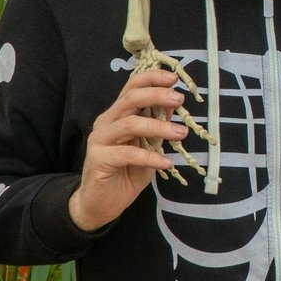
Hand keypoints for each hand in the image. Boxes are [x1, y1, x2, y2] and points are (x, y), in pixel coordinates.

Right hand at [70, 68, 186, 231]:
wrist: (101, 204)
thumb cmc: (126, 173)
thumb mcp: (149, 147)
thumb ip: (157, 126)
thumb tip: (173, 105)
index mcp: (117, 115)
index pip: (132, 87)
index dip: (152, 79)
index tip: (174, 77)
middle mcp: (106, 122)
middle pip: (130, 99)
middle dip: (157, 95)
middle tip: (179, 99)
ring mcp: (99, 139)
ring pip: (130, 124)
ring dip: (159, 127)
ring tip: (181, 133)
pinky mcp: (98, 159)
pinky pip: (128, 153)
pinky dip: (150, 157)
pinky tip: (166, 163)